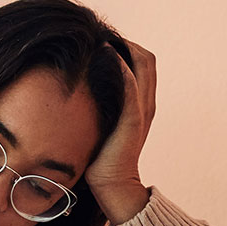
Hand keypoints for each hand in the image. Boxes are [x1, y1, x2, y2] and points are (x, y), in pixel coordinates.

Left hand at [87, 39, 156, 223]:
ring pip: (143, 64)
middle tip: (101, 38)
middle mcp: (147, 103)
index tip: (103, 43)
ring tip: (103, 40)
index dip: (126, 48)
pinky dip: (121, 65)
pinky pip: (131, 83)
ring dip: (124, 48)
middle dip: (125, 43)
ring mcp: (143, 110)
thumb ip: (101, 109)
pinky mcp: (133, 119)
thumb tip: (79, 93)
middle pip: (146, 58)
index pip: (143, 63)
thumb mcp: (103, 127)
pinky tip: (105, 53)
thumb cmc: (101, 161)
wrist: (113, 187)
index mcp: (142, 104)